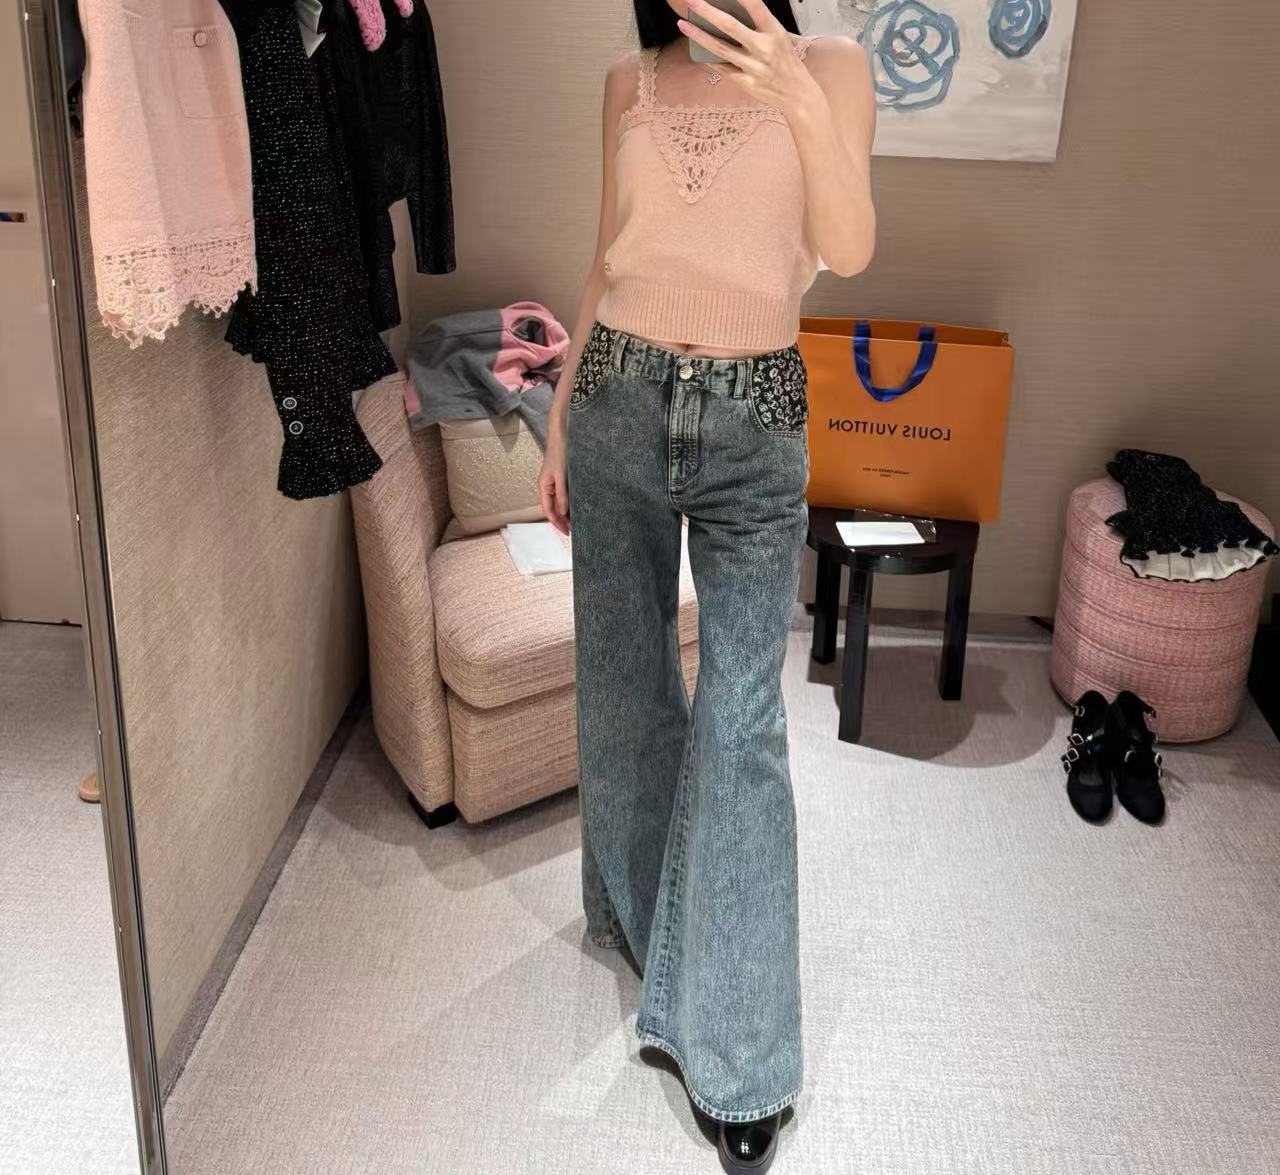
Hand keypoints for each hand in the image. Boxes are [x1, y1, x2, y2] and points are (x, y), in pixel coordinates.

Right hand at [538, 434, 570, 534]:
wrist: (562, 435)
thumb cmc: (559, 452)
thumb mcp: (561, 475)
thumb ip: (562, 493)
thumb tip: (563, 512)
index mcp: (544, 487)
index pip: (549, 511)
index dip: (557, 523)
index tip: (567, 532)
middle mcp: (548, 487)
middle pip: (554, 509)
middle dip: (562, 521)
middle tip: (574, 532)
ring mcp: (554, 483)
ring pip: (559, 503)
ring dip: (566, 513)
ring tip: (576, 523)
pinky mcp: (562, 478)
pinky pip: (564, 495)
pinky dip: (570, 503)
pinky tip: (577, 508)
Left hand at [678, 0, 821, 112]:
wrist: (796, 94)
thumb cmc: (785, 62)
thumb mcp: (779, 37)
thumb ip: (758, 25)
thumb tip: (730, 12)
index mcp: (774, 31)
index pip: (755, 6)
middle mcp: (764, 48)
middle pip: (730, 27)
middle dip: (708, 12)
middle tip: (692, 2)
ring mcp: (753, 67)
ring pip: (720, 49)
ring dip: (699, 36)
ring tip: (683, 25)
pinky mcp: (746, 83)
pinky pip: (722, 68)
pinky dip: (708, 59)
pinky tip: (696, 50)